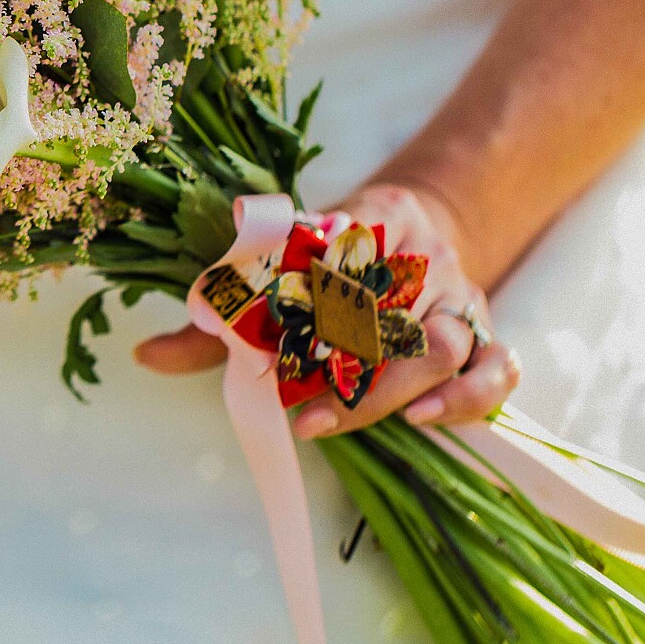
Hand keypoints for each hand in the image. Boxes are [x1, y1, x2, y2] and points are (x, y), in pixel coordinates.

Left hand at [135, 183, 518, 438]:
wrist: (424, 222)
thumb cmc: (337, 249)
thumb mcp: (282, 257)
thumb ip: (222, 310)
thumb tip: (145, 356)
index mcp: (374, 220)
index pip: (348, 264)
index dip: (312, 307)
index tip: (275, 354)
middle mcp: (426, 258)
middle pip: (399, 318)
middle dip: (357, 375)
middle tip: (307, 416)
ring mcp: (462, 297)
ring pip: (452, 347)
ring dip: (409, 391)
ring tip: (365, 422)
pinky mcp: (485, 334)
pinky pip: (499, 369)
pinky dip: (472, 398)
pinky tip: (426, 422)